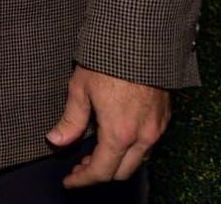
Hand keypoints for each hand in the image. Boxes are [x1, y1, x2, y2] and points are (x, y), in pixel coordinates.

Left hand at [47, 65, 169, 186]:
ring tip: (96, 151)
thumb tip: (56, 141)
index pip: (100, 171)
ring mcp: (157, 128)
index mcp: (119, 133)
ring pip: (137, 160)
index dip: (82, 180)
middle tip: (80, 166)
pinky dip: (131, 149)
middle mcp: (142, 137)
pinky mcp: (164, 117)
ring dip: (117, 162)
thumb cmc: (108, 61)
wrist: (141, 39)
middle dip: (99, 173)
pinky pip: (148, 144)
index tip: (69, 181)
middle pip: (121, 172)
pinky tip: (117, 136)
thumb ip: (70, 119)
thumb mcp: (81, 88)